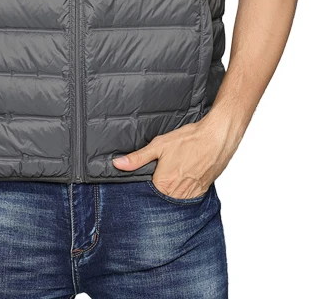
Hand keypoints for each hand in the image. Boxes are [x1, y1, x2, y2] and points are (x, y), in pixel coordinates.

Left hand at [111, 117, 234, 199]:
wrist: (217, 138)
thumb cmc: (189, 140)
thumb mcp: (159, 145)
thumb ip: (138, 158)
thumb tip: (118, 164)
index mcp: (163, 185)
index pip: (147, 194)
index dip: (144, 187)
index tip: (146, 179)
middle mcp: (177, 195)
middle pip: (161, 198)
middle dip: (158, 189)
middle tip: (163, 173)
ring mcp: (190, 196)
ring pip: (174, 199)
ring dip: (171, 191)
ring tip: (174, 173)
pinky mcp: (201, 192)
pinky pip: (188, 197)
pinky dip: (184, 189)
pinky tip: (185, 176)